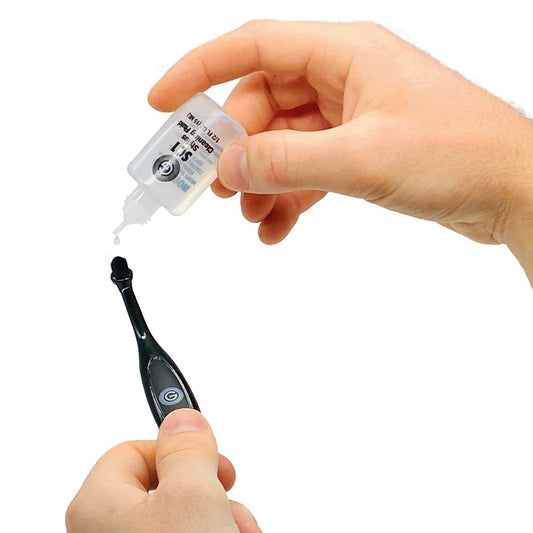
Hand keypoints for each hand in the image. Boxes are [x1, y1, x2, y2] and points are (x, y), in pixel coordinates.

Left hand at [66, 409, 260, 532]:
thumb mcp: (192, 496)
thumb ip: (187, 448)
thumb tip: (182, 418)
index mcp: (98, 505)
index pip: (134, 448)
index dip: (176, 447)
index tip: (208, 453)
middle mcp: (105, 530)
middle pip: (166, 485)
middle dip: (209, 491)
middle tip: (228, 504)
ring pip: (184, 516)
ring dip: (220, 519)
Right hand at [149, 20, 532, 282]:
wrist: (511, 189)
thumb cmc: (458, 155)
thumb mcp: (361, 158)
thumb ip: (288, 160)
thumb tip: (230, 164)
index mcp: (344, 55)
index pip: (253, 48)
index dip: (199, 71)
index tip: (162, 102)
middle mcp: (343, 80)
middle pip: (263, 104)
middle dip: (235, 147)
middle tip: (213, 187)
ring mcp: (350, 118)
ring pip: (283, 143)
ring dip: (261, 179)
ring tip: (250, 216)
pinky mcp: (359, 153)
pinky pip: (307, 170)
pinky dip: (289, 198)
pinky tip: (277, 228)